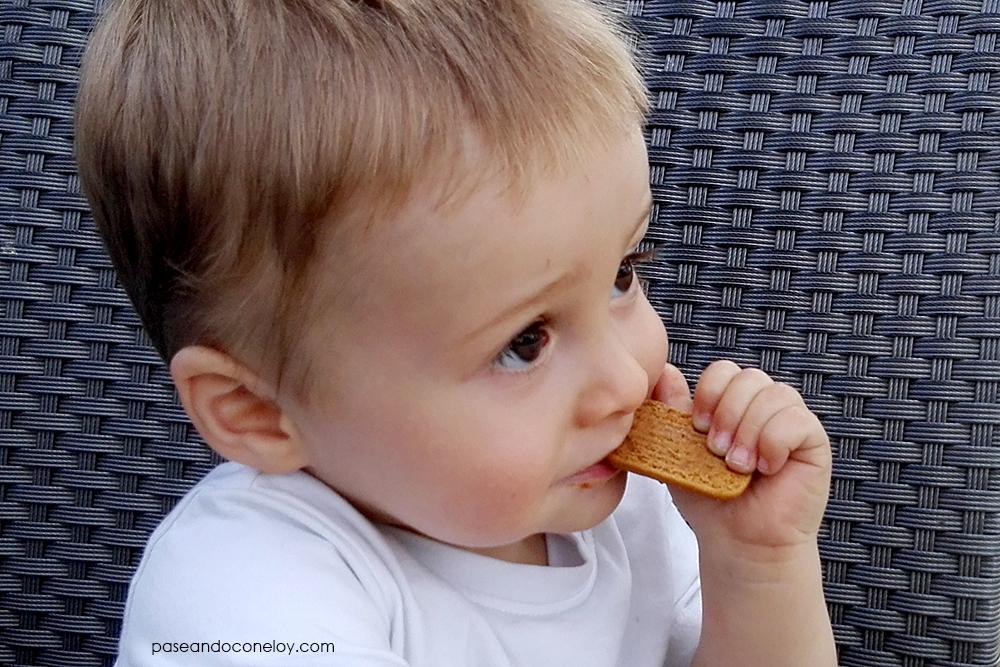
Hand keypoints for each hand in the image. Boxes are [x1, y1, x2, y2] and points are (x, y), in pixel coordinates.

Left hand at [651, 360, 831, 552]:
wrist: (737, 539)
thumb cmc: (710, 496)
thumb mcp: (681, 447)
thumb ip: (672, 407)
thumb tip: (663, 370)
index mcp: (734, 403)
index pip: (724, 370)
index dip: (709, 394)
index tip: (697, 428)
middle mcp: (764, 406)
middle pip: (749, 377)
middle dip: (727, 414)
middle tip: (717, 451)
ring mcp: (791, 420)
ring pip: (774, 395)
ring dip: (749, 431)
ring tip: (738, 466)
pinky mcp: (814, 441)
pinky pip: (798, 420)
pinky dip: (775, 444)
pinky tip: (767, 469)